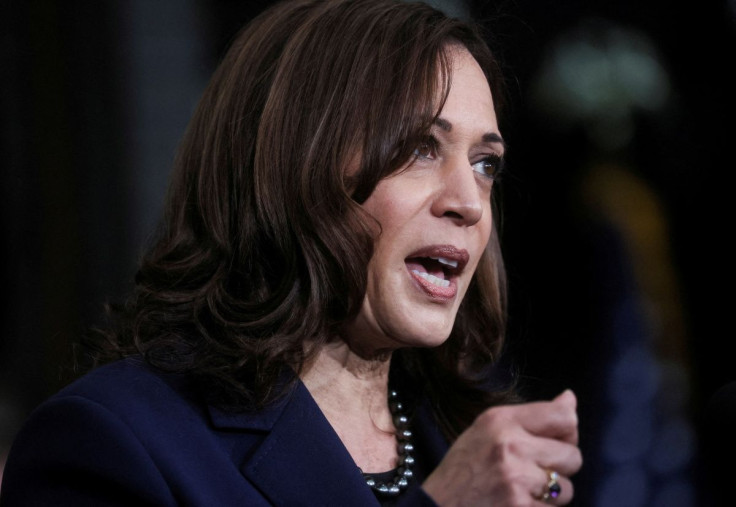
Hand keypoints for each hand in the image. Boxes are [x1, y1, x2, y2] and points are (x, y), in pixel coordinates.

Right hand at [422, 390, 581, 505]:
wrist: (437, 506)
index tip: (553, 441)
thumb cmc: (464, 468)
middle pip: (573, 455)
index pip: (563, 416)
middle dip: (559, 467)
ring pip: (567, 487)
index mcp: (501, 419)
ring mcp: (517, 479)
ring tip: (523, 490)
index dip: (568, 432)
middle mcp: (510, 445)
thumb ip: (530, 416)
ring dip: (551, 494)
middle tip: (532, 471)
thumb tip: (570, 398)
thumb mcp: (487, 429)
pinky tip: (519, 504)